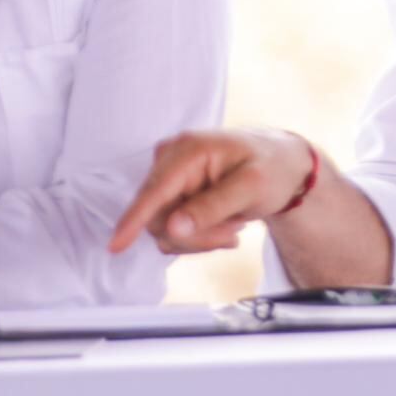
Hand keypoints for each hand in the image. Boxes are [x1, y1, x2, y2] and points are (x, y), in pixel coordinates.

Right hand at [110, 130, 316, 256]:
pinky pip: (171, 228)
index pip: (154, 191)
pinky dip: (198, 235)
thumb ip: (211, 208)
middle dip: (195, 236)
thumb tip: (172, 228)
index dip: (134, 220)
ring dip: (200, 238)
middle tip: (233, 236)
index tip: (115, 245)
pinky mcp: (171, 193)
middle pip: (159, 218)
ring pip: (164, 228)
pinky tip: (223, 226)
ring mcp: (169, 176)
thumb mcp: (251, 188)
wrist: (281, 164)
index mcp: (189, 150)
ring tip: (234, 226)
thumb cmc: (271, 168)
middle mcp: (170, 160)